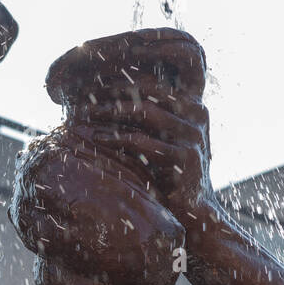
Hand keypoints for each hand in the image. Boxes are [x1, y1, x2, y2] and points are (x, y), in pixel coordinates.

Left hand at [65, 31, 213, 244]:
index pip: (157, 76)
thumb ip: (149, 116)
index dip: (126, 73)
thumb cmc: (170, 172)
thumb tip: (110, 93)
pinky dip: (117, 137)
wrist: (195, 211)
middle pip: (148, 88)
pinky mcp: (185, 158)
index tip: (96, 75)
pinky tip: (97, 137)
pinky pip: (143, 141)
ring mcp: (193, 135)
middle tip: (86, 92)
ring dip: (111, 110)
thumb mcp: (164, 138)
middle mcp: (197, 113)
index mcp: (193, 103)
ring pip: (144, 111)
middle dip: (113, 88)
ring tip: (86, 114)